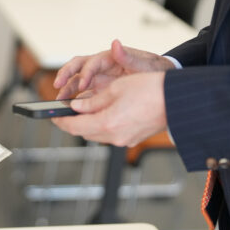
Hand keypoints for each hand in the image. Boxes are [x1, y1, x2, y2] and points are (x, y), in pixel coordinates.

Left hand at [51, 71, 169, 147]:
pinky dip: (101, 125)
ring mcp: (125, 139)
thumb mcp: (115, 89)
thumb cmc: (150, 89)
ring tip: (81, 110)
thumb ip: (93, 101)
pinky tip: (101, 113)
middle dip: (72, 123)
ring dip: (87, 124)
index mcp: (107, 123)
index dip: (61, 121)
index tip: (52, 116)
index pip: (75, 127)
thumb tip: (77, 107)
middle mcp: (115, 136)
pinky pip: (110, 134)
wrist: (177, 99)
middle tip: (64, 113)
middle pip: (85, 133)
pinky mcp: (133, 138)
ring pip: (97, 134)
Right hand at [53, 39, 174, 99]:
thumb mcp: (143, 63)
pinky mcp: (99, 90)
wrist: (161, 79)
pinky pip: (83, 95)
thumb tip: (116, 44)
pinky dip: (75, 101)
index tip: (82, 84)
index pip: (91, 63)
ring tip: (59, 99)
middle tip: (58, 85)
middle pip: (77, 67)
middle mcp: (100, 67)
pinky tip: (70, 109)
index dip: (85, 73)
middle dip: (66, 75)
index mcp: (109, 58)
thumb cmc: (152, 68)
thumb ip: (128, 56)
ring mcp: (98, 79)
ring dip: (66, 89)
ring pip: (76, 82)